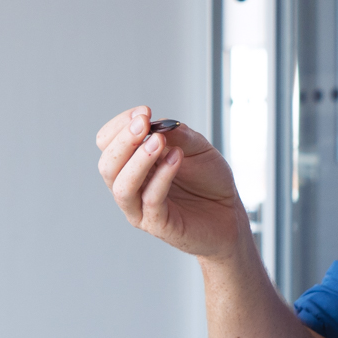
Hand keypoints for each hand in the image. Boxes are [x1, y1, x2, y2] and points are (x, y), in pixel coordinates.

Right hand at [94, 107, 246, 259]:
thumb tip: (159, 123)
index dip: (120, 125)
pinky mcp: (158, 225)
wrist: (230, 213)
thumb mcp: (197, 148)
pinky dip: (162, 177)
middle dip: (123, 141)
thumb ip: (179, 135)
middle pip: (107, 164)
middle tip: (143, 124)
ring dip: (138, 160)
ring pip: (122, 186)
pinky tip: (176, 158)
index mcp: (133, 163)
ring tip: (158, 142)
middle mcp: (131, 185)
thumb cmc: (208, 181)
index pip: (107, 142)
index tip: (144, 112)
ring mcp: (141, 208)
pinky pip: (151, 201)